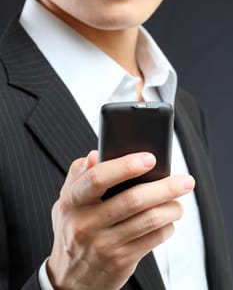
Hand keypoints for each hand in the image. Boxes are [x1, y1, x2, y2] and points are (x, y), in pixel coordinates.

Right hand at [47, 150, 194, 289]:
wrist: (70, 279)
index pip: (98, 178)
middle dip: (165, 187)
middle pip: (133, 200)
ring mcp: (105, 244)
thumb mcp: (66, 201)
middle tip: (185, 181)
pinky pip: (153, 240)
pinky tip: (167, 221)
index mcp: (73, 202)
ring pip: (149, 220)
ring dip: (171, 208)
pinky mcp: (121, 261)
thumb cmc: (72, 230)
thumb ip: (78, 175)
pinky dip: (167, 227)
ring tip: (178, 202)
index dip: (126, 166)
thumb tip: (95, 155)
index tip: (150, 159)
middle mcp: (87, 223)